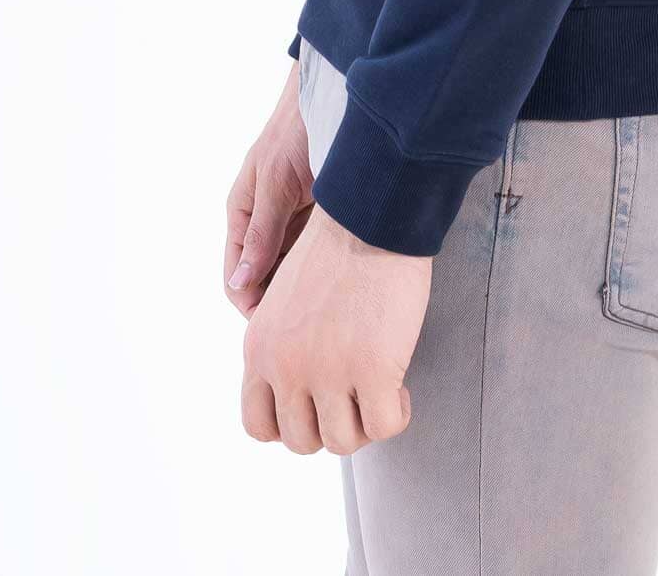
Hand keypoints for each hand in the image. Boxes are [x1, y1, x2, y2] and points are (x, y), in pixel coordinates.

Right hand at [224, 58, 314, 318]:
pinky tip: (342, 279)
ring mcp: (293, 220)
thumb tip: (240, 284)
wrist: (334, 96)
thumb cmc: (295, 132)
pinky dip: (325, 267)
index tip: (278, 325)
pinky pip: (316, 252)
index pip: (237, 278)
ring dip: (305, 287)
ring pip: (292, 269)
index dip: (253, 306)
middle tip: (309, 323)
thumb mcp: (275, 183)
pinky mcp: (319, 216)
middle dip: (282, 303)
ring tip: (327, 307)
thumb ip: (261, 232)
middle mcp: (265, 222)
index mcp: (242, 215)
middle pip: (266, 279)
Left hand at [241, 204, 432, 453]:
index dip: (291, 425)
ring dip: (364, 425)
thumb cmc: (337, 247)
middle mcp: (285, 366)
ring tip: (381, 392)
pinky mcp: (373, 370)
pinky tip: (400, 390)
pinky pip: (384, 427)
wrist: (370, 215)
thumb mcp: (286, 300)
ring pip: (342, 442)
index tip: (317, 405)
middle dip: (331, 426)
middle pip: (301, 441)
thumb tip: (304, 392)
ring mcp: (327, 372)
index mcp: (258, 347)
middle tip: (354, 398)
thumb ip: (284, 346)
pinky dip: (395, 416)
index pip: (258, 424)